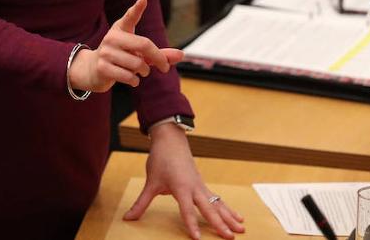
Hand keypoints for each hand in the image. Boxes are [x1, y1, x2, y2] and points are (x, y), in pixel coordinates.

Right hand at [68, 0, 183, 92]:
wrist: (93, 70)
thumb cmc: (121, 57)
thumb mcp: (138, 52)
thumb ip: (159, 53)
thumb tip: (182, 55)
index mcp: (121, 29)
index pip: (130, 17)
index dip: (137, 8)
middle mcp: (112, 38)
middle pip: (144, 45)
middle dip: (158, 58)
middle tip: (164, 66)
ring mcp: (106, 52)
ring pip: (138, 64)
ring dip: (144, 71)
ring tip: (139, 71)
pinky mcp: (103, 68)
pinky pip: (129, 76)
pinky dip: (135, 81)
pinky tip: (132, 79)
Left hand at [123, 124, 244, 238]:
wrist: (171, 140)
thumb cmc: (161, 159)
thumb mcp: (150, 182)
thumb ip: (141, 203)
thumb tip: (128, 218)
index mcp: (181, 186)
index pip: (187, 210)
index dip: (191, 224)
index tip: (198, 239)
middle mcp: (195, 187)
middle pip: (209, 209)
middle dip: (220, 224)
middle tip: (230, 238)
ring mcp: (201, 186)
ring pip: (218, 204)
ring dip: (229, 218)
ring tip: (241, 230)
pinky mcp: (203, 185)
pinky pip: (218, 199)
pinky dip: (228, 209)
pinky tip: (238, 218)